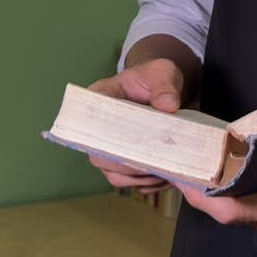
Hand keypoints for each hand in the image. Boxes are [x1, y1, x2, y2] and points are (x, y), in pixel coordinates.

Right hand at [87, 58, 184, 191]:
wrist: (163, 90)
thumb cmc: (155, 78)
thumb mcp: (162, 72)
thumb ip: (165, 85)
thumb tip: (167, 106)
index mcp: (99, 99)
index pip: (89, 120)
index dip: (105, 136)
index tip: (132, 143)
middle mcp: (97, 128)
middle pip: (99, 156)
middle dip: (127, 163)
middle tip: (155, 161)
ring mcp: (109, 148)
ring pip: (114, 174)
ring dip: (139, 178)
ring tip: (166, 170)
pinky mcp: (123, 162)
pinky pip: (129, 181)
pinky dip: (147, 184)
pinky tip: (167, 176)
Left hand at [179, 133, 256, 242]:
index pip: (234, 209)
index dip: (204, 195)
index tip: (181, 172)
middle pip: (230, 212)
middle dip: (202, 188)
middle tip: (180, 157)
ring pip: (239, 211)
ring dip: (217, 189)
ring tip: (196, 157)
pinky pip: (251, 208)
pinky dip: (234, 190)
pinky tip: (226, 167)